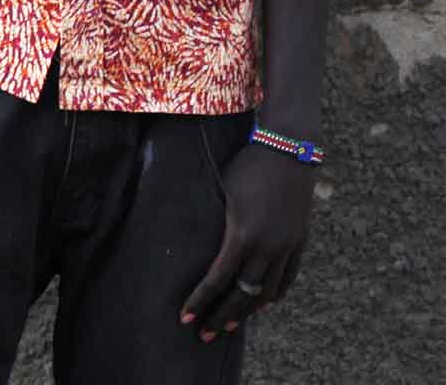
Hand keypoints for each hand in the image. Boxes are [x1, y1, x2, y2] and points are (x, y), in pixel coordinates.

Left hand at [179, 141, 315, 342]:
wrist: (289, 150)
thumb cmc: (246, 164)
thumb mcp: (222, 191)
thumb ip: (216, 223)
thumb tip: (197, 242)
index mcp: (242, 234)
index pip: (217, 279)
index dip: (199, 301)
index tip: (184, 317)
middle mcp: (267, 247)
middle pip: (243, 295)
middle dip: (221, 317)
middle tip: (203, 334)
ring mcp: (287, 246)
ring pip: (267, 293)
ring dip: (247, 311)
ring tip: (230, 324)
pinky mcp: (300, 242)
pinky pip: (288, 278)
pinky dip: (274, 295)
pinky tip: (262, 304)